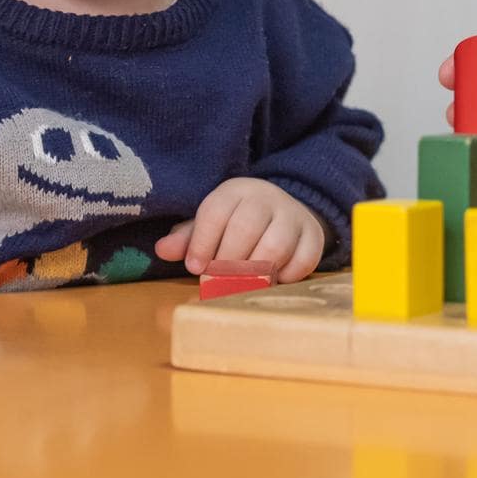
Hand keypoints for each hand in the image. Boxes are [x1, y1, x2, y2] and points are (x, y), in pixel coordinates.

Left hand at [154, 178, 326, 281]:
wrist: (283, 211)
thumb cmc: (237, 222)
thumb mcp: (211, 223)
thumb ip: (188, 238)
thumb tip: (163, 250)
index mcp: (235, 191)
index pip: (216, 211)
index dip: (202, 242)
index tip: (195, 267)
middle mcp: (266, 198)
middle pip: (245, 228)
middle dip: (226, 262)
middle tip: (216, 283)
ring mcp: (293, 216)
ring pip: (275, 246)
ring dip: (254, 272)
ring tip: (241, 286)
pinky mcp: (313, 236)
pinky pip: (303, 260)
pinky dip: (286, 277)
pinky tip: (271, 281)